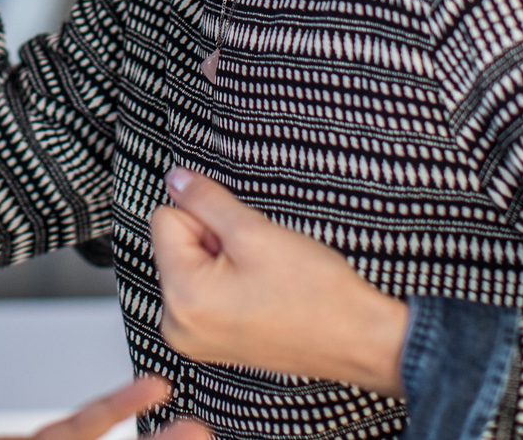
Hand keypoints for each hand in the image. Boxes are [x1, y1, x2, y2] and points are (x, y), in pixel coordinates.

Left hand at [150, 168, 408, 397]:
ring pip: (192, 264)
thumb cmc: (315, 294)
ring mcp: (193, 338)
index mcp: (182, 299)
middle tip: (258, 262)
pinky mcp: (210, 342)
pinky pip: (203, 290)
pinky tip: (260, 293)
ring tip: (262, 279)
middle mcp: (177, 325)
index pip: (165, 219)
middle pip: (176, 244)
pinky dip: (227, 282)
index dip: (207, 216)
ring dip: (223, 261)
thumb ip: (205, 199)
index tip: (242, 239)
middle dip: (214, 241)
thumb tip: (175, 179)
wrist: (357, 338)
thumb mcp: (254, 231)